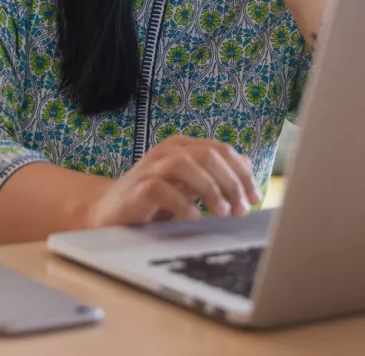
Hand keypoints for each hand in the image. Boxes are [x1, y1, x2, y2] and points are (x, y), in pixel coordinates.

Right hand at [81, 136, 261, 228]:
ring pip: (186, 165)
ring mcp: (150, 168)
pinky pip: (161, 189)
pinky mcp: (137, 189)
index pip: (221, 150)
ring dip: (210, 189)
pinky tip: (194, 217)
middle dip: (231, 183)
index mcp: (182, 147)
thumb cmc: (154, 199)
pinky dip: (181, 203)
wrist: (109, 211)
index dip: (242, 173)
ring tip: (223, 212)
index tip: (255, 198)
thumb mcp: (188, 184)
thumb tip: (246, 170)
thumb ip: (213, 176)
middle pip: (208, 155)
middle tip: (242, 210)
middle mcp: (167, 152)